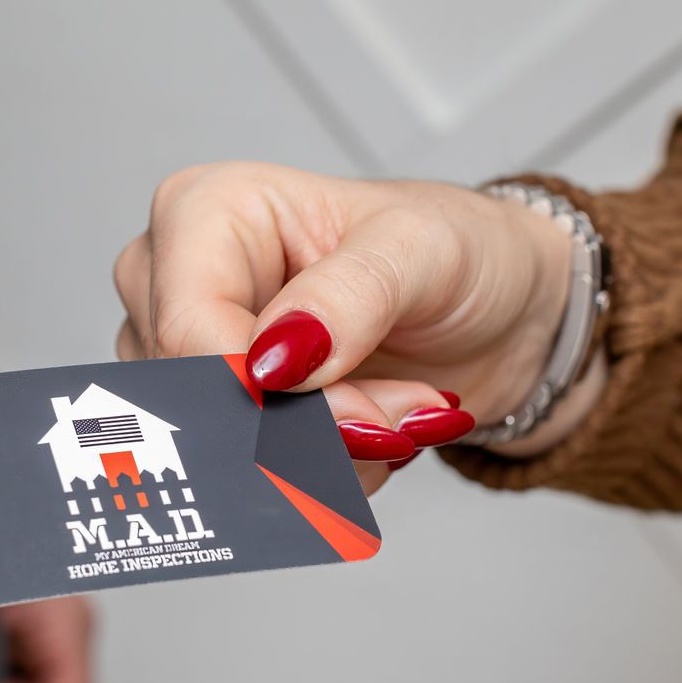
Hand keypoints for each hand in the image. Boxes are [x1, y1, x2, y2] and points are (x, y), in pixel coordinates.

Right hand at [114, 163, 605, 489]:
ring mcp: (194, 349)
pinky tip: (373, 429)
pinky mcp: (226, 407)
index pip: (189, 329)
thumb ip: (350, 296)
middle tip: (401, 415)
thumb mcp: (422, 250)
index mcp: (207, 211)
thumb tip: (276, 360)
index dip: (268, 393)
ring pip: (226, 444)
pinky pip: (252, 471)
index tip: (364, 418)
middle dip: (311, 425)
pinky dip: (326, 470)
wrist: (504, 311)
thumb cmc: (459, 249)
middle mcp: (178, 277)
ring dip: (327, 452)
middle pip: (202, 395)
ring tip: (399, 409)